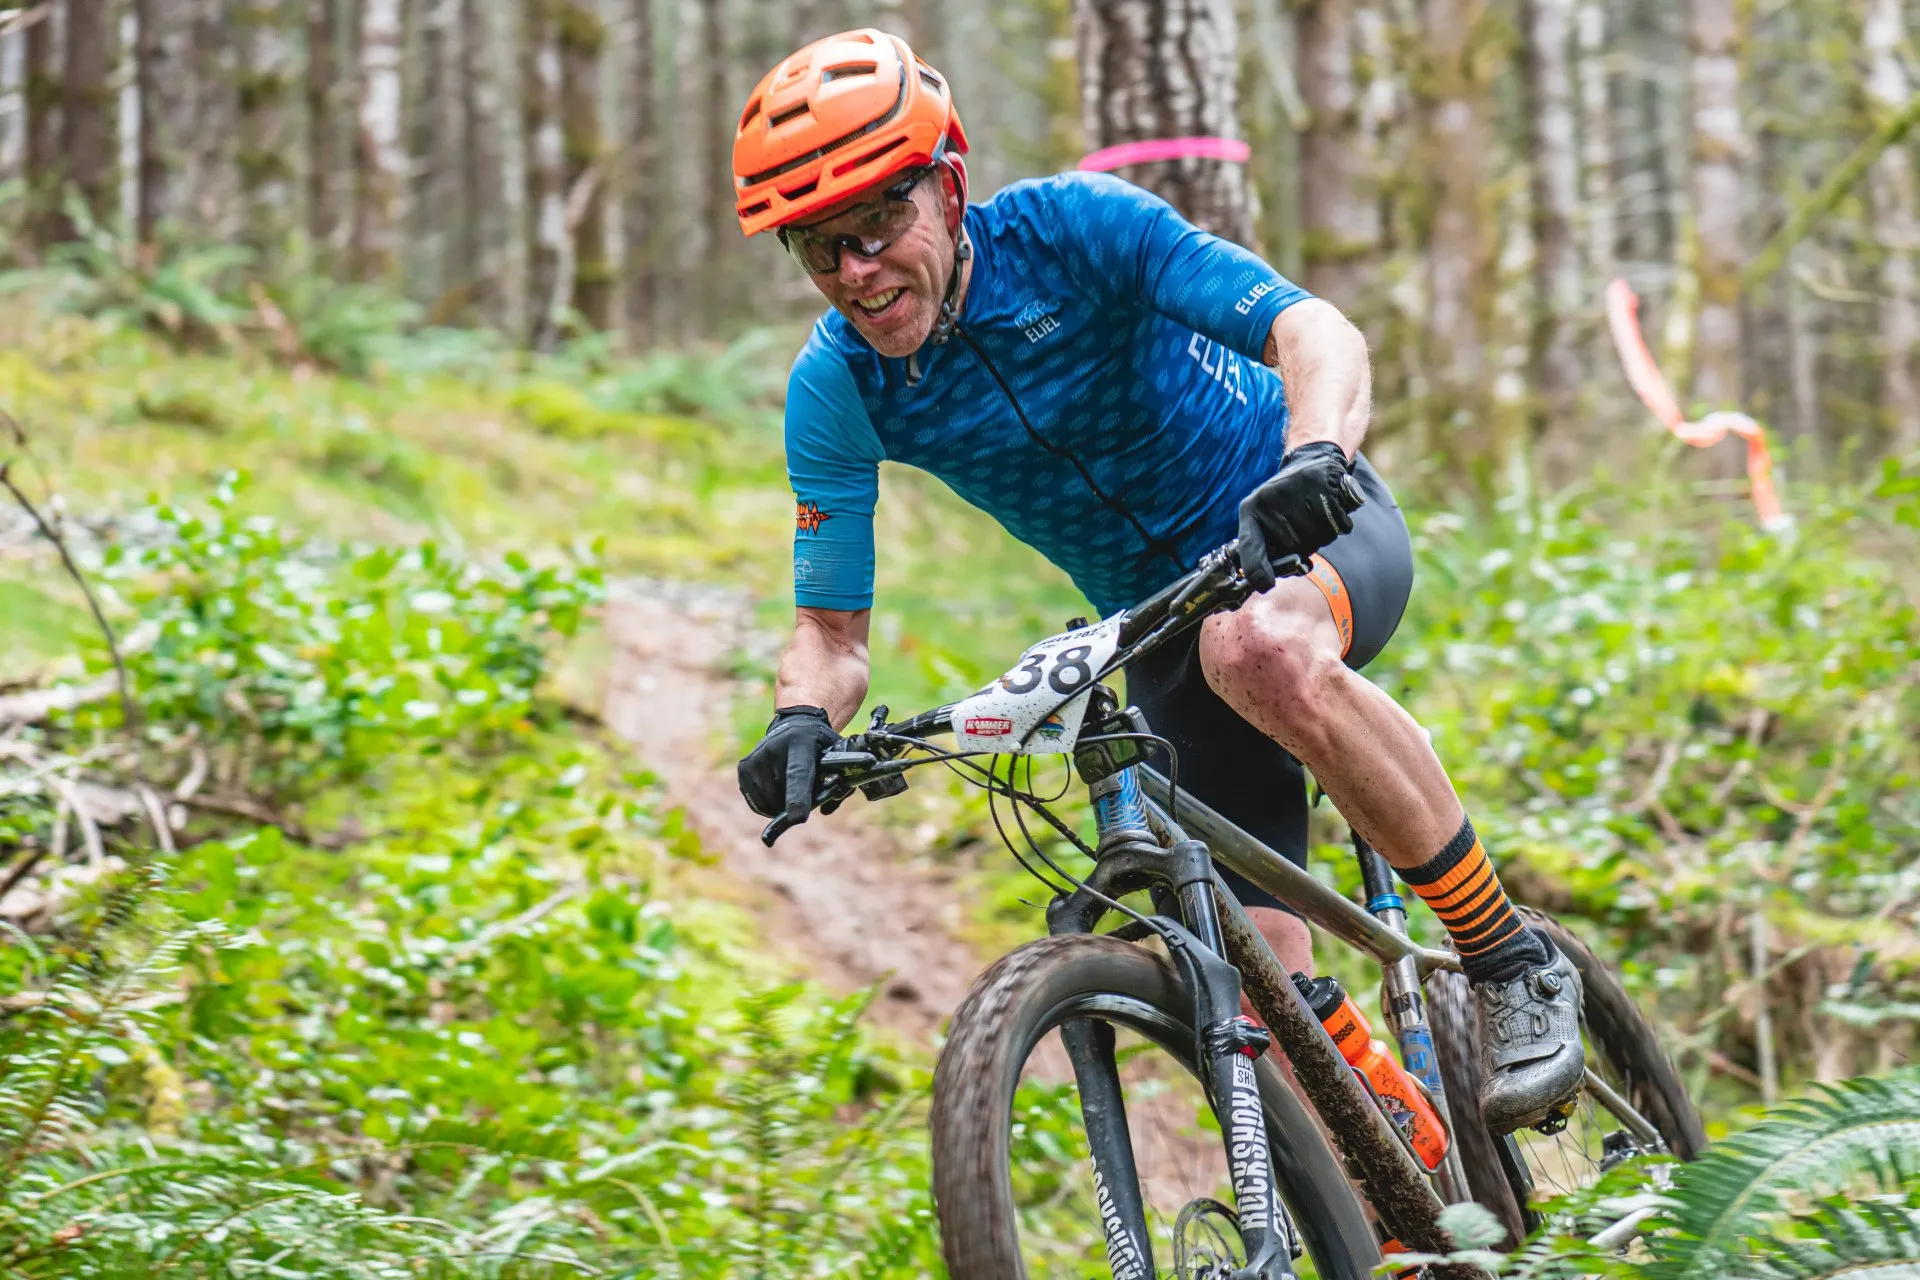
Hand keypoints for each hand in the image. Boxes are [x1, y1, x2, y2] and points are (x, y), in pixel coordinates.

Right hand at [738, 705, 841, 831]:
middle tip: (806, 790)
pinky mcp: (744, 767)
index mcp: (803, 743)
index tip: (797, 818)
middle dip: (797, 803)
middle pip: (783, 795)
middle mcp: (774, 747)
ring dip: (782, 805)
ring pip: (769, 803)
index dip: (798, 798)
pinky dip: (769, 805)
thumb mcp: (837, 756)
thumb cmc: (821, 746)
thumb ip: (839, 784)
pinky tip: (779, 789)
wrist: (797, 722)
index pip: (798, 774)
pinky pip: (757, 803)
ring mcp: (756, 757)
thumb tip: (825, 810)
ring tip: (792, 786)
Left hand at [1236, 441, 1364, 591]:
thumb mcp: (1266, 517)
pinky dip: (1339, 523)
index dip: (1257, 570)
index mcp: (1252, 509)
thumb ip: (1266, 547)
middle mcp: (1270, 500)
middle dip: (1303, 547)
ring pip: (1317, 538)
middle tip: (1302, 526)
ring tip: (1313, 513)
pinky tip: (1329, 508)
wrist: (1311, 460)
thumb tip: (1265, 581)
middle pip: (1294, 548)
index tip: (1266, 585)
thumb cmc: (1286, 499)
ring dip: (1321, 535)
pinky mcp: (1322, 483)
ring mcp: (1295, 491)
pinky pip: (1337, 525)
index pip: (1249, 546)